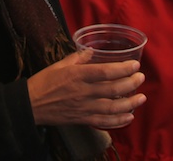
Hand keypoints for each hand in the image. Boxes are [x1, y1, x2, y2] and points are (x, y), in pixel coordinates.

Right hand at [27, 50, 146, 129]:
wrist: (31, 104)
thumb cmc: (44, 81)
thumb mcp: (59, 65)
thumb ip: (78, 58)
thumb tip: (92, 51)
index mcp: (76, 75)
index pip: (104, 72)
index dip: (122, 69)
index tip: (135, 65)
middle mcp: (82, 92)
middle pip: (113, 90)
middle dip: (131, 83)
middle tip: (141, 78)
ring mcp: (84, 108)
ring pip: (112, 108)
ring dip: (130, 103)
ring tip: (142, 97)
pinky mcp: (83, 119)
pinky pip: (104, 122)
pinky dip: (119, 121)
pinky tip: (129, 116)